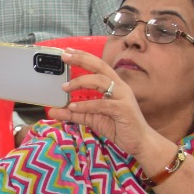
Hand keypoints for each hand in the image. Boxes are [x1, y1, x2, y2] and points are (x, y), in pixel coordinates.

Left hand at [47, 48, 162, 161]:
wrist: (139, 142)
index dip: (83, 57)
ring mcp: (123, 97)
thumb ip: (73, 113)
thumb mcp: (91, 118)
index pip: (97, 65)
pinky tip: (73, 107)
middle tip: (64, 56)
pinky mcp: (123, 109)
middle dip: (81, 59)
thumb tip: (53, 111)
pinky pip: (103, 104)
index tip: (67, 51)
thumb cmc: (119, 127)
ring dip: (80, 82)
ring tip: (64, 87)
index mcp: (114, 85)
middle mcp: (119, 87)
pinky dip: (86, 105)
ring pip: (101, 81)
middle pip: (100, 66)